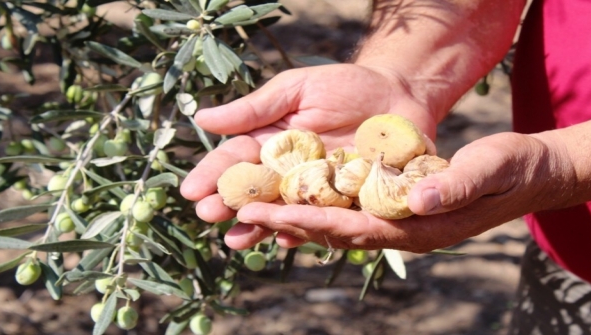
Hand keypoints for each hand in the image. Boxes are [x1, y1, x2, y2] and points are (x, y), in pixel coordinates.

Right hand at [180, 63, 436, 248]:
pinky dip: (306, 231)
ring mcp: (317, 190)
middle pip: (254, 193)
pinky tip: (286, 239)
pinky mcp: (347, 202)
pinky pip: (324, 221)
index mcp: (271, 143)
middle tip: (208, 216)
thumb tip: (202, 118)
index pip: (235, 161)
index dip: (212, 175)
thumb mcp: (297, 89)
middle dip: (229, 206)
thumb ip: (255, 109)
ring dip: (259, 227)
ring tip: (237, 240)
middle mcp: (288, 171)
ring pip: (283, 212)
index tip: (190, 190)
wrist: (400, 94)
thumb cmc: (346, 86)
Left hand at [233, 132, 575, 252]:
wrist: (527, 176)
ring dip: (295, 218)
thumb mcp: (492, 167)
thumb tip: (419, 197)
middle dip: (287, 222)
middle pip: (335, 232)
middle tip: (242, 211)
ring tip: (255, 209)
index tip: (269, 212)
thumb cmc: (512, 169)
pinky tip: (293, 202)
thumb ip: (457, 183)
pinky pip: (349, 214)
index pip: (354, 228)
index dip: (309, 221)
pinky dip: (317, 209)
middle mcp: (402, 232)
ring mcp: (399, 224)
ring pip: (337, 226)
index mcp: (420, 227)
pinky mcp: (396, 211)